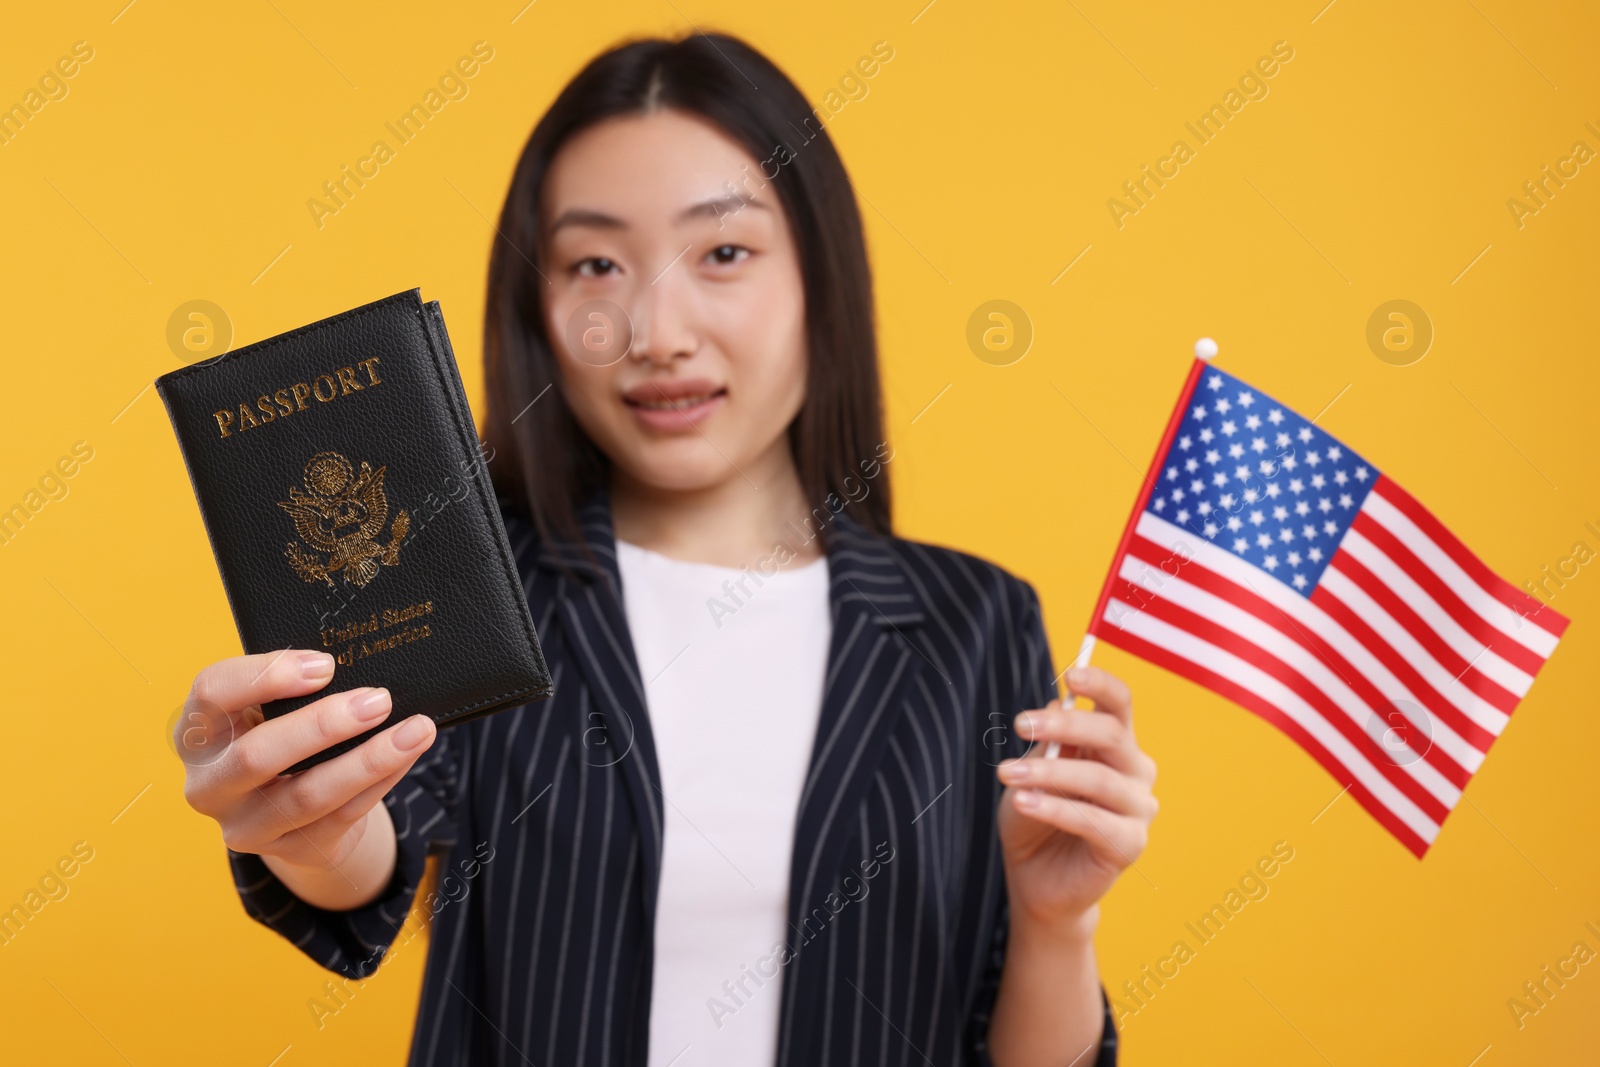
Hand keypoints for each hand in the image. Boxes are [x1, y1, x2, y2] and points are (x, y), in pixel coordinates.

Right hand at [175, 650, 435, 882]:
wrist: (285, 807)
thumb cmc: (277, 734)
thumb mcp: (266, 710)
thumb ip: (291, 689)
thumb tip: (351, 670)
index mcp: (196, 732)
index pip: (212, 693)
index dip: (267, 676)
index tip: (326, 666)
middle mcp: (209, 785)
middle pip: (256, 756)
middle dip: (322, 725)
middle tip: (379, 700)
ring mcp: (246, 826)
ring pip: (308, 795)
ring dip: (369, 760)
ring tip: (416, 730)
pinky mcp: (289, 850)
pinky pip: (342, 815)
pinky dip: (381, 781)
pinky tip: (407, 754)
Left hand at [995, 667, 1157, 934]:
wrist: (1036, 878)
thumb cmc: (1035, 816)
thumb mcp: (1031, 770)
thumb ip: (1048, 742)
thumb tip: (1056, 705)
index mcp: (1116, 745)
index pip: (1120, 705)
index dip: (1101, 685)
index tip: (1071, 676)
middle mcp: (1136, 772)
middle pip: (1112, 735)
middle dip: (1065, 726)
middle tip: (1020, 724)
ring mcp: (1139, 810)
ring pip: (1099, 779)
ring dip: (1049, 773)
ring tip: (1008, 773)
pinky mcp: (1129, 845)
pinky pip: (1093, 821)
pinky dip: (1054, 808)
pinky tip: (1024, 802)